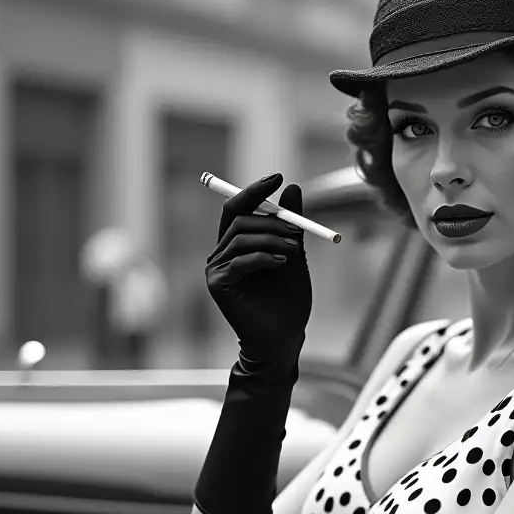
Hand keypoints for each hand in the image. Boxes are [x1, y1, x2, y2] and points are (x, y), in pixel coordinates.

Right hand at [205, 173, 311, 371]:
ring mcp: (217, 268)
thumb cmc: (289, 300)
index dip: (256, 190)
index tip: (279, 176)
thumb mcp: (294, 254)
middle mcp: (222, 253)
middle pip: (238, 217)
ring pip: (242, 237)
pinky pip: (240, 260)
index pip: (240, 208)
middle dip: (270, 218)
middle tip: (296, 226)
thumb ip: (290, 224)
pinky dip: (264, 257)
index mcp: (238, 244)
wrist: (285, 337)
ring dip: (272, 239)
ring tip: (294, 251)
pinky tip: (282, 263)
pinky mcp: (218, 284)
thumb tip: (291, 187)